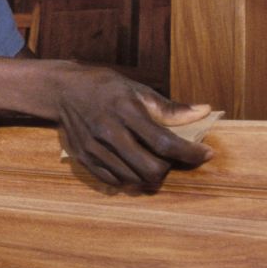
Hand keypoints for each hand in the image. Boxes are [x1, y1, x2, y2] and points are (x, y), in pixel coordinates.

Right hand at [55, 65, 211, 189]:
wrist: (60, 91)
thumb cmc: (103, 86)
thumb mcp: (136, 89)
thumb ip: (169, 107)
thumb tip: (204, 112)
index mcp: (126, 111)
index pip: (164, 142)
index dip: (190, 153)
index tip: (205, 154)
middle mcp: (109, 132)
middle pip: (149, 168)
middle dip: (168, 170)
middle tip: (171, 160)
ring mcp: (95, 148)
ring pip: (133, 179)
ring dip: (149, 176)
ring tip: (152, 162)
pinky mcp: (85, 159)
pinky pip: (115, 181)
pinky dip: (129, 178)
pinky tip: (132, 165)